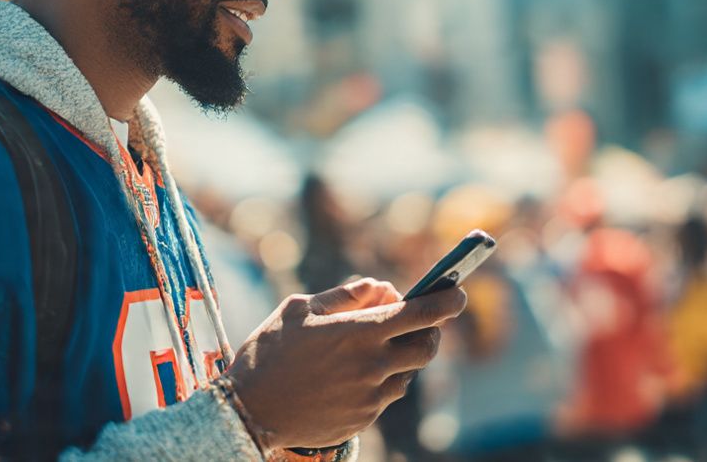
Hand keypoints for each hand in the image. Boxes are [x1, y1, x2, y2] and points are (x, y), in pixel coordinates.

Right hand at [223, 277, 466, 450]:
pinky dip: (385, 379)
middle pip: (427, 346)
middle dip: (431, 330)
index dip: (447, 300)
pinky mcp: (363, 418)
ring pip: (410, 373)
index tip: (458, 292)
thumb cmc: (269, 352)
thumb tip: (382, 288)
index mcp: (359, 331)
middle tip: (419, 321)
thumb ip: (346, 295)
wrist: (248, 412)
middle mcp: (372, 365)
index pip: (422, 313)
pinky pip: (388, 395)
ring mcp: (370, 396)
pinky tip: (360, 373)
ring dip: (405, 356)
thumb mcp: (300, 309)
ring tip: (380, 347)